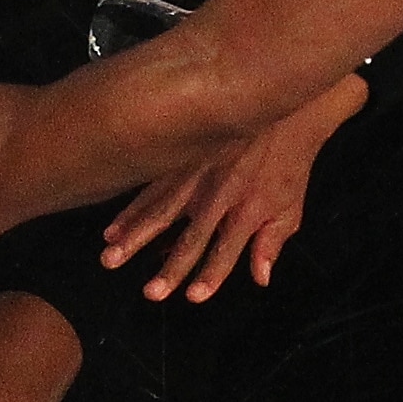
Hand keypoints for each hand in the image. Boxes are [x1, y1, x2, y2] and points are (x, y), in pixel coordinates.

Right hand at [98, 81, 355, 300]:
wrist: (282, 104)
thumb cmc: (288, 162)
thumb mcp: (291, 205)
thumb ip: (272, 242)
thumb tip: (260, 278)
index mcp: (247, 209)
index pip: (228, 249)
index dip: (212, 274)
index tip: (193, 297)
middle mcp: (218, 195)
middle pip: (191, 237)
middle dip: (170, 267)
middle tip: (150, 293)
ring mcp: (196, 175)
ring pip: (162, 211)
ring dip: (137, 237)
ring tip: (112, 256)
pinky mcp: (181, 159)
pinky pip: (151, 188)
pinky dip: (131, 210)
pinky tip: (112, 227)